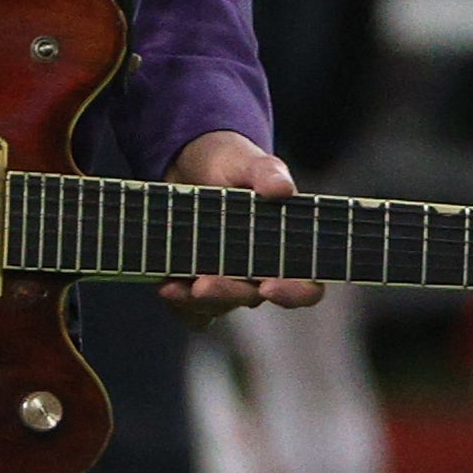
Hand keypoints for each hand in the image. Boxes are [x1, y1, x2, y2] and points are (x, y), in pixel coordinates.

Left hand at [160, 129, 324, 318]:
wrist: (189, 164)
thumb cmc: (231, 164)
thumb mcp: (248, 162)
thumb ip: (267, 173)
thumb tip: (282, 189)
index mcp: (287, 247)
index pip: (307, 286)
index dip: (294, 293)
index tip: (270, 286)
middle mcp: (260, 271)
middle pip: (254, 299)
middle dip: (228, 294)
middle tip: (203, 285)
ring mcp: (229, 282)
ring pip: (220, 308)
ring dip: (197, 302)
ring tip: (172, 286)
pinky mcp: (197, 287)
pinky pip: (192, 311)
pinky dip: (178, 304)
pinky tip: (165, 285)